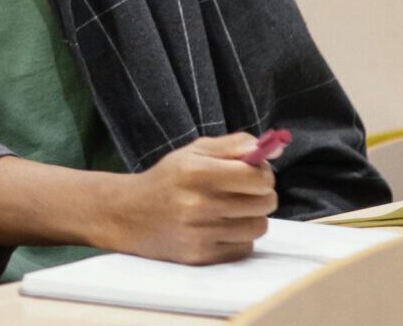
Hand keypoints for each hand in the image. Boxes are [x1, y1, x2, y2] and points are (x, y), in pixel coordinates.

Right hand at [98, 133, 280, 264]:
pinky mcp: (201, 256)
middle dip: (261, 194)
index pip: (258, 178)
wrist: (128, 214)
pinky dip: (239, 238)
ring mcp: (199, 233)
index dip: (263, 174)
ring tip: (232, 210)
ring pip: (259, 227)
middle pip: (265, 202)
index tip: (253, 174)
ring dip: (251, 217)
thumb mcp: (193, 152)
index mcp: (196, 172)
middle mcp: (198, 204)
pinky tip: (221, 228)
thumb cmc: (167, 180)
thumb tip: (274, 148)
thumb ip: (234, 145)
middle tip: (244, 191)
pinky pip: (245, 248)